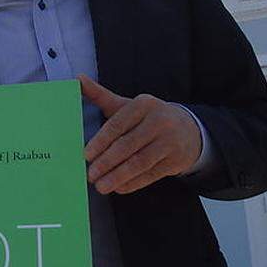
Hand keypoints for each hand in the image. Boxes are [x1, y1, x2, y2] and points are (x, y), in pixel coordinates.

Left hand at [78, 75, 201, 194]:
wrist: (188, 129)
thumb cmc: (147, 117)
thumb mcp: (127, 105)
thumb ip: (101, 95)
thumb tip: (78, 79)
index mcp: (143, 104)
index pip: (118, 124)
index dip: (101, 141)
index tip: (86, 155)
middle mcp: (159, 121)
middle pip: (128, 145)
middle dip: (107, 162)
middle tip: (90, 175)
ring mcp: (169, 142)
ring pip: (140, 162)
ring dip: (118, 176)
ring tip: (101, 186)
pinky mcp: (175, 160)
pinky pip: (151, 174)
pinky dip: (133, 183)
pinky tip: (119, 188)